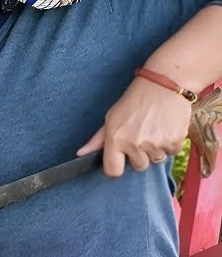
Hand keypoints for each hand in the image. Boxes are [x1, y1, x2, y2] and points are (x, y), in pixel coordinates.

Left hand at [77, 76, 191, 176]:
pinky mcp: (175, 142)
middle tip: (141, 136)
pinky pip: (172, 153)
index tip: (121, 159)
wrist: (163, 85)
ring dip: (155, 150)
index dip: (117, 167)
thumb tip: (80, 154)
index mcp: (116, 139)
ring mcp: (156, 144)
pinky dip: (170, 144)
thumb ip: (97, 140)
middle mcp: (135, 144)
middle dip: (140, 156)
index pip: (113, 171)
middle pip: (139, 167)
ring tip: (154, 129)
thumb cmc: (134, 101)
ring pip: (156, 160)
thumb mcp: (111, 118)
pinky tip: (166, 128)